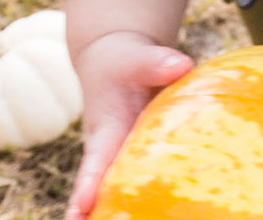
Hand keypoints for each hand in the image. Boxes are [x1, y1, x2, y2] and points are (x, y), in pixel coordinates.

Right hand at [64, 31, 192, 219]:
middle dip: (93, 215)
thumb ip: (155, 62)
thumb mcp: (134, 58)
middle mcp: (109, 156)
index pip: (94, 163)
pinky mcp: (140, 166)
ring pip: (119, 197)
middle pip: (100, 194)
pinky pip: (143, 192)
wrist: (116, 66)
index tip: (81, 208)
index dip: (88, 186)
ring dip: (117, 215)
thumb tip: (181, 65)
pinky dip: (147, 209)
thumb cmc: (123, 64)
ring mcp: (123, 164)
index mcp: (104, 132)